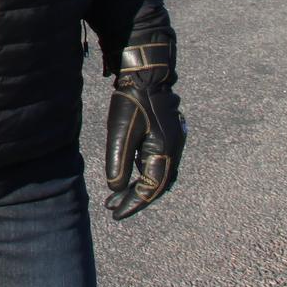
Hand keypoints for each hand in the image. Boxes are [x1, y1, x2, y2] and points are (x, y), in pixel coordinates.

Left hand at [103, 30, 185, 219]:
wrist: (146, 73)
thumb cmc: (133, 100)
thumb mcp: (120, 132)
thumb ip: (119, 161)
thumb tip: (116, 188)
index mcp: (164, 152)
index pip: (150, 188)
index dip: (134, 203)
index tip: (116, 214)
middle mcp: (172, 150)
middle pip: (155, 184)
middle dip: (135, 198)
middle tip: (113, 208)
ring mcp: (171, 142)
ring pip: (156, 173)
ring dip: (137, 186)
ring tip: (116, 196)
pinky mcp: (165, 134)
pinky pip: (155, 162)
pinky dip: (141, 172)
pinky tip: (128, 174)